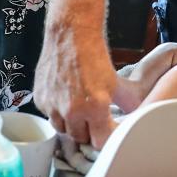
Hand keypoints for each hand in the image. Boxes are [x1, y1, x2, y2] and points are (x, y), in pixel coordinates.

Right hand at [34, 25, 116, 147]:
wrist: (70, 35)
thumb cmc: (94, 56)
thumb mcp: (115, 81)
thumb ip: (126, 101)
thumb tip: (136, 113)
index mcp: (95, 107)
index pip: (100, 142)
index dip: (106, 138)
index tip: (108, 131)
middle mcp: (72, 111)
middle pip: (80, 138)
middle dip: (88, 131)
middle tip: (93, 119)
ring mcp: (53, 106)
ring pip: (62, 130)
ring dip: (71, 124)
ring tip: (78, 110)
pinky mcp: (40, 99)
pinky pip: (49, 115)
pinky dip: (57, 111)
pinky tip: (65, 98)